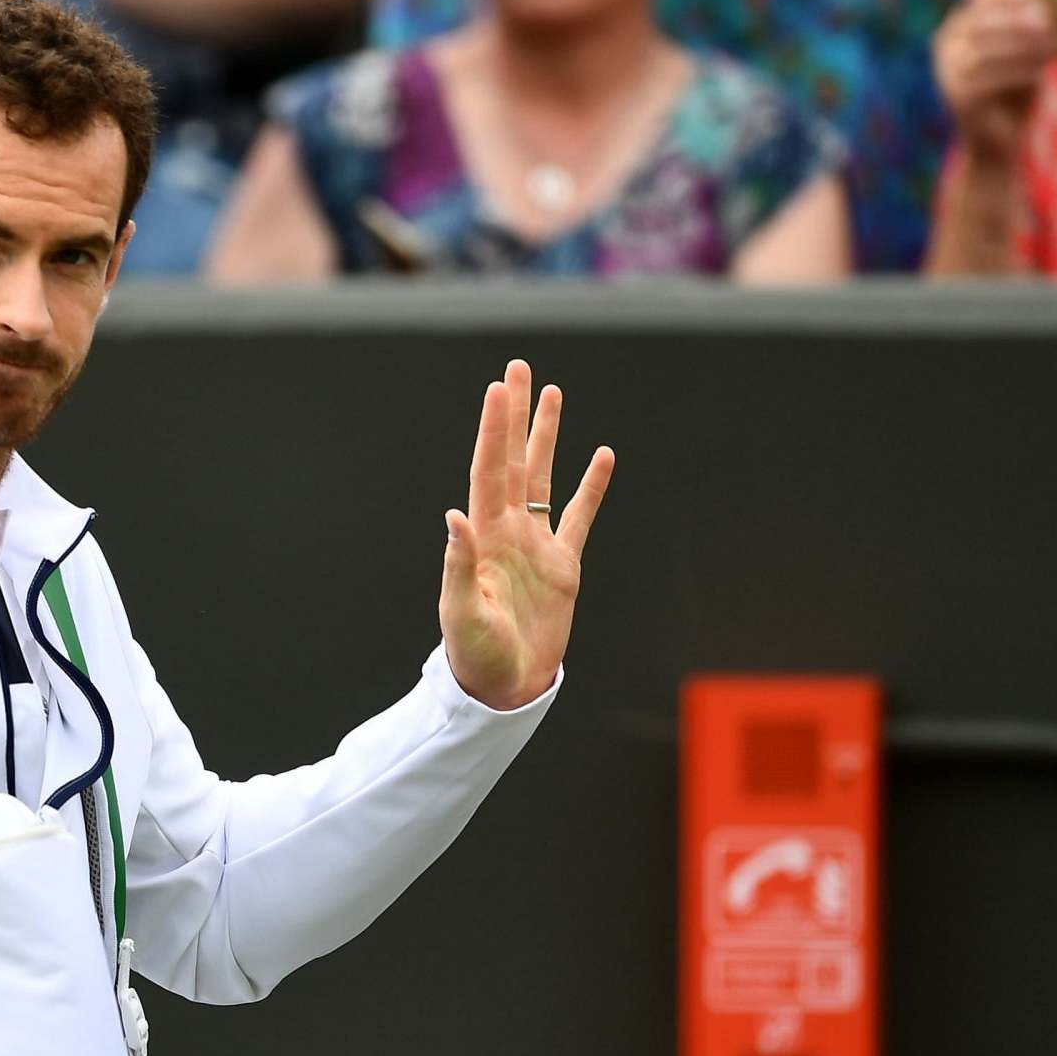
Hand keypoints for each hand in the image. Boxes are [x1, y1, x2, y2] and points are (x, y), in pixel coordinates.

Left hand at [440, 359, 611, 710]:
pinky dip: (591, 486)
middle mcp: (507, 531)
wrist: (504, 687)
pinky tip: (602, 455)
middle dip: (515, 415)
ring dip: (546, 437)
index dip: (494, 429)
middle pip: (513, 459)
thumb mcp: (460, 614)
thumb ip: (457, 567)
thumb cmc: (475, 656)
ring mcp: (536, 544)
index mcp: (483, 537)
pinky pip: (580, 516)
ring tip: (552, 394)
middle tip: (518, 368)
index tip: (498, 389)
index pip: (489, 470)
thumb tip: (454, 517)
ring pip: (543, 477)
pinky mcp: (563, 565)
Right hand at [934, 0, 1056, 162]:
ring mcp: (948, 73)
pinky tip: (1041, 73)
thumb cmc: (1016, 83)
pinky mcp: (958, 99)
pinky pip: (990, 81)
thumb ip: (1027, 24)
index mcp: (961, 24)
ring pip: (986, 51)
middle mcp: (947, 46)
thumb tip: (1041, 8)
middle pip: (981, 21)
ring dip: (1022, 46)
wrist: (998, 135)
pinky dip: (1019, 74)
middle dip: (1016, 19)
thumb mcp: (1023, 48)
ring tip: (1051, 47)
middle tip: (1046, 20)